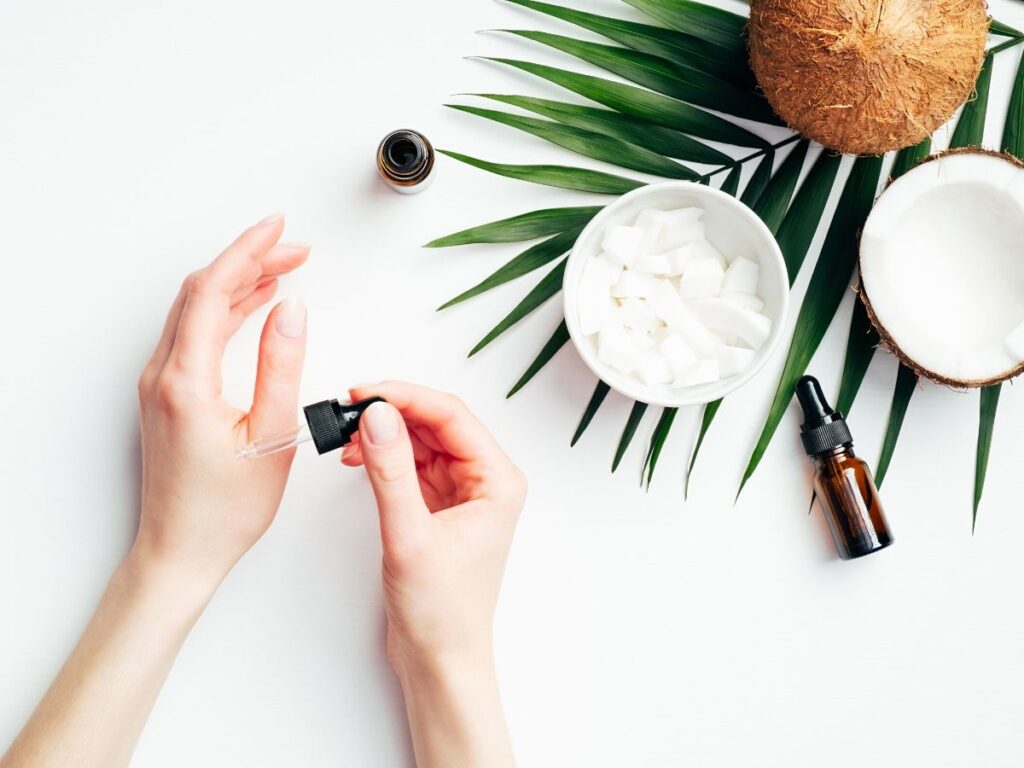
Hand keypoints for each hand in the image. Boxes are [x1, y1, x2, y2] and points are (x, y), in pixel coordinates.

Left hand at [134, 214, 309, 592]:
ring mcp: (160, 383)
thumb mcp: (271, 438)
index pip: (214, 291)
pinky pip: (194, 334)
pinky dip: (225, 310)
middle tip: (293, 247)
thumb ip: (281, 367)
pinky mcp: (166, 395)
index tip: (278, 229)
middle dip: (248, 260)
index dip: (248, 251)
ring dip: (238, 283)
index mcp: (186, 380)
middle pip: (202, 291)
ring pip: (196, 310)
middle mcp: (163, 375)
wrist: (181, 550)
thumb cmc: (224, 509)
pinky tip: (253, 307)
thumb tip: (291, 311)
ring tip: (281, 269)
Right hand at [341, 383, 526, 671]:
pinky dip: (385, 458)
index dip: (406, 397)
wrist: (439, 659)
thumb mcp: (409, 535)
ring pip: (422, 442)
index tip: (365, 392)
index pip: (452, 416)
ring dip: (386, 435)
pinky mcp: (439, 508)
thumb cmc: (442, 610)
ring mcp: (463, 494)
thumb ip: (390, 471)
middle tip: (349, 409)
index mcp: (498, 481)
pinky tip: (359, 458)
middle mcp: (485, 482)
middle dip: (393, 413)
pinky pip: (412, 466)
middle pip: (437, 424)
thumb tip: (377, 416)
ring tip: (348, 437)